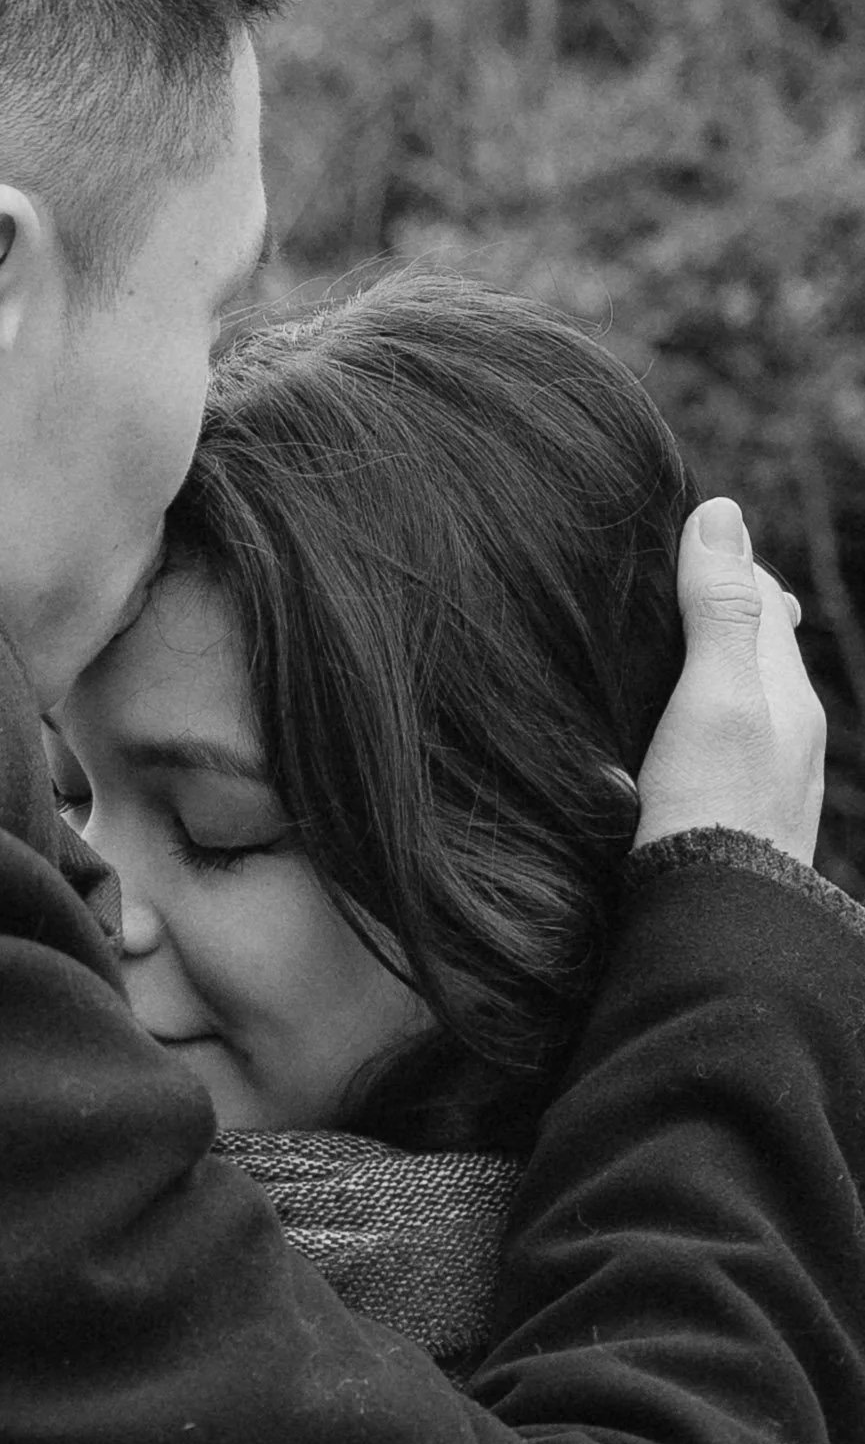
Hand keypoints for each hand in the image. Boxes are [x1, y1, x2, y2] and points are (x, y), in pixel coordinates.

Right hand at [635, 498, 824, 864]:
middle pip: (757, 654)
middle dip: (717, 619)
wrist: (710, 931)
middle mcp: (790, 737)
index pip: (762, 599)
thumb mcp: (712, 697)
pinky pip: (723, 756)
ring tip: (653, 664)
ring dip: (704, 678)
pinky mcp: (737, 827)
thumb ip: (718, 609)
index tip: (671, 546)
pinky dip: (697, 730)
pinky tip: (662, 748)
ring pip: (740, 708)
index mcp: (788, 694)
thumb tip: (720, 512)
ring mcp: (767, 786)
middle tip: (660, 595)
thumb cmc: (709, 811)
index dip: (721, 565)